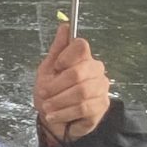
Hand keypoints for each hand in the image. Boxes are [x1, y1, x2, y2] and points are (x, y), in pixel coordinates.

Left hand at [34, 22, 109, 141]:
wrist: (53, 121)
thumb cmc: (50, 94)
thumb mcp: (47, 70)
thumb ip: (57, 49)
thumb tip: (64, 26)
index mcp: (83, 57)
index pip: (81, 46)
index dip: (65, 57)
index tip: (55, 67)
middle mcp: (96, 70)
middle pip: (78, 72)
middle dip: (56, 86)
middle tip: (43, 94)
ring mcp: (101, 88)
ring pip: (81, 92)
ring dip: (59, 101)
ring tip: (48, 108)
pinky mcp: (102, 106)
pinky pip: (84, 108)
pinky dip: (64, 113)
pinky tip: (55, 116)